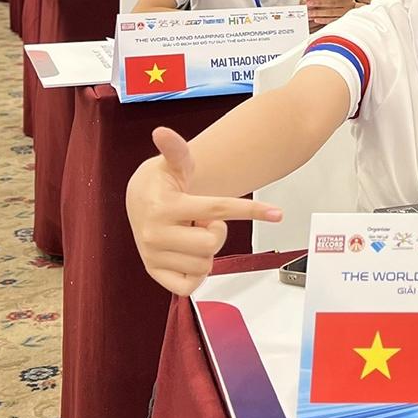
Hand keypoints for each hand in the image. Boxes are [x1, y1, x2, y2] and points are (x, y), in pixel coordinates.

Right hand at [125, 126, 281, 295]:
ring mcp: (153, 256)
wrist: (139, 199)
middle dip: (218, 231)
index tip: (278, 213)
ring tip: (191, 233)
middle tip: (204, 221)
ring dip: (206, 250)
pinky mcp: (154, 272)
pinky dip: (197, 274)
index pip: (217, 210)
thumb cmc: (162, 181)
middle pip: (212, 242)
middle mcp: (155, 233)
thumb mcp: (173, 164)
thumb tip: (162, 132)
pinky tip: (190, 255)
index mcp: (164, 206)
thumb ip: (176, 150)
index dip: (251, 210)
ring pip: (204, 264)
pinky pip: (189, 286)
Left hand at [305, 0, 355, 30]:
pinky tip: (316, 19)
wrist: (349, 8)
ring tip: (309, 12)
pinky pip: (332, 20)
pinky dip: (323, 20)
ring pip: (332, 12)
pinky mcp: (342, 19)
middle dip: (320, 3)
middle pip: (333, 2)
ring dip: (319, 13)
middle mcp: (349, 1)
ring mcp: (347, 11)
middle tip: (309, 3)